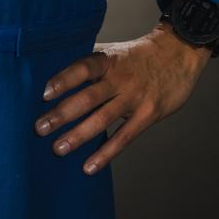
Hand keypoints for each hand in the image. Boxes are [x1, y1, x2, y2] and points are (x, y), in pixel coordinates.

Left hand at [33, 20, 211, 173]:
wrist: (179, 53)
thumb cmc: (137, 55)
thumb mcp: (114, 51)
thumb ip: (90, 64)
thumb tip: (54, 73)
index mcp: (108, 60)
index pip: (83, 68)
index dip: (64, 80)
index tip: (44, 93)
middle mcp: (120, 78)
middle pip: (88, 97)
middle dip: (63, 114)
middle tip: (40, 128)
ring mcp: (134, 98)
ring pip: (103, 119)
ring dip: (79, 135)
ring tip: (58, 149)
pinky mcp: (148, 115)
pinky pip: (124, 137)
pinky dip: (106, 153)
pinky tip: (88, 166)